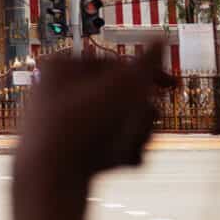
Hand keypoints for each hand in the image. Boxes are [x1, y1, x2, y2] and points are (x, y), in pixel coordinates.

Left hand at [13, 45, 170, 219]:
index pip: (115, 64)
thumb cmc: (84, 126)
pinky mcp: (65, 155)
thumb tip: (162, 37)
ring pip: (114, 125)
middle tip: (146, 123)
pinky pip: (102, 150)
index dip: (149, 75)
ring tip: (130, 149)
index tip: (174, 87)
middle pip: (118, 98)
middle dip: (140, 113)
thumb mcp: (123, 88)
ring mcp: (59, 125)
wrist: (46, 182)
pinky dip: (116, 155)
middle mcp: (55, 92)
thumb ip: (147, 63)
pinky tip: (115, 166)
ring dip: (132, 135)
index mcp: (61, 66)